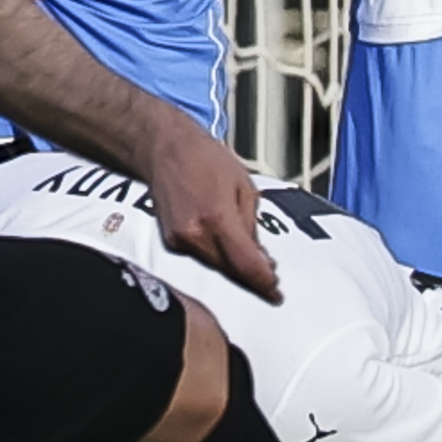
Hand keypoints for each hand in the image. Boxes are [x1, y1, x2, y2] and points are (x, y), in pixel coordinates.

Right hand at [140, 138, 283, 301]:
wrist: (165, 148)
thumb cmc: (204, 158)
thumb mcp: (244, 186)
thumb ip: (252, 225)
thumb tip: (259, 256)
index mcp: (217, 217)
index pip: (245, 265)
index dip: (264, 283)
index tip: (276, 293)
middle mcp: (194, 233)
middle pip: (231, 272)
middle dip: (252, 276)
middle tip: (270, 276)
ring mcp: (179, 239)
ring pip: (216, 267)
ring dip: (234, 267)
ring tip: (249, 257)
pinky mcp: (171, 241)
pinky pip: (201, 257)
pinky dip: (216, 256)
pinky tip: (225, 244)